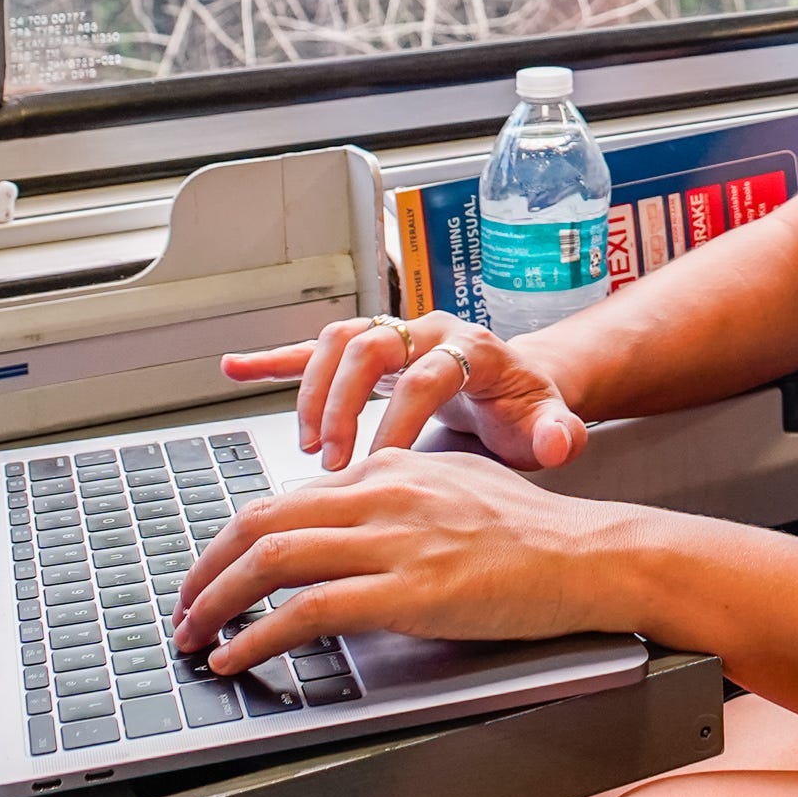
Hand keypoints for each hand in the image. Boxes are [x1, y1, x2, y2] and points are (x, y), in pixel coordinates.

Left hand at [169, 446, 642, 673]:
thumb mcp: (449, 484)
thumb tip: (339, 515)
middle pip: (261, 521)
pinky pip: (310, 611)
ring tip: (196, 636)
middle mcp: (382, 491)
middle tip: (185, 608)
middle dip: (207, 569)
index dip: (232, 541)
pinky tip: (241, 658)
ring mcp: (395, 540)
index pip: (283, 498)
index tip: (212, 575)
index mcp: (387, 466)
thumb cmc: (528, 530)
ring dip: (219, 603)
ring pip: (273, 560)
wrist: (585, 554)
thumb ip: (393, 492)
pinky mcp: (411, 591)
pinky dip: (260, 637)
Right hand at [219, 311, 588, 471]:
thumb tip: (560, 438)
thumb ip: (557, 432)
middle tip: (328, 458)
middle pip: (372, 345)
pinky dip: (275, 358)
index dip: (400, 420)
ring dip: (314, 389)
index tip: (381, 466)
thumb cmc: (528, 410)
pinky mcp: (370, 351)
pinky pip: (314, 346)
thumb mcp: (550, 424)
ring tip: (303, 443)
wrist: (521, 386)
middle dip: (344, 402)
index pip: (426, 375)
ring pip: (338, 340)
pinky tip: (237, 368)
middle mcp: (427, 329)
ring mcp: (395, 335)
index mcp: (470, 347)